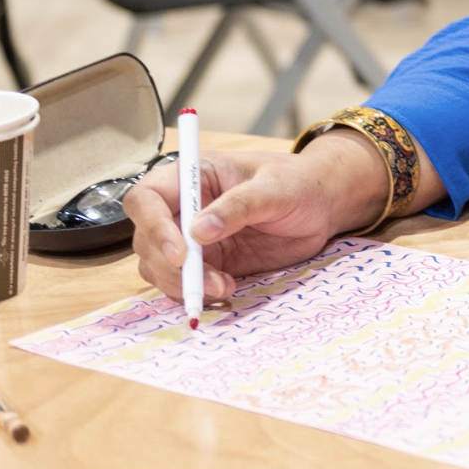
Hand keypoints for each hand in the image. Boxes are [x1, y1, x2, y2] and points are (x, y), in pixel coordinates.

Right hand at [125, 135, 388, 302]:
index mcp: (192, 176)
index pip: (147, 199)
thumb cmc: (298, 183)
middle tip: (207, 282)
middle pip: (147, 241)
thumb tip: (198, 231)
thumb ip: (238, 206)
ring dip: (184, 284)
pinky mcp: (208, 263)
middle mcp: (184, 207)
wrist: (321, 205)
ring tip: (225, 287)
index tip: (181, 253)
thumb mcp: (274, 188)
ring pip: (161, 268)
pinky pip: (185, 283)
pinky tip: (226, 290)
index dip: (153, 227)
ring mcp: (192, 238)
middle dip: (171, 267)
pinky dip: (198, 292)